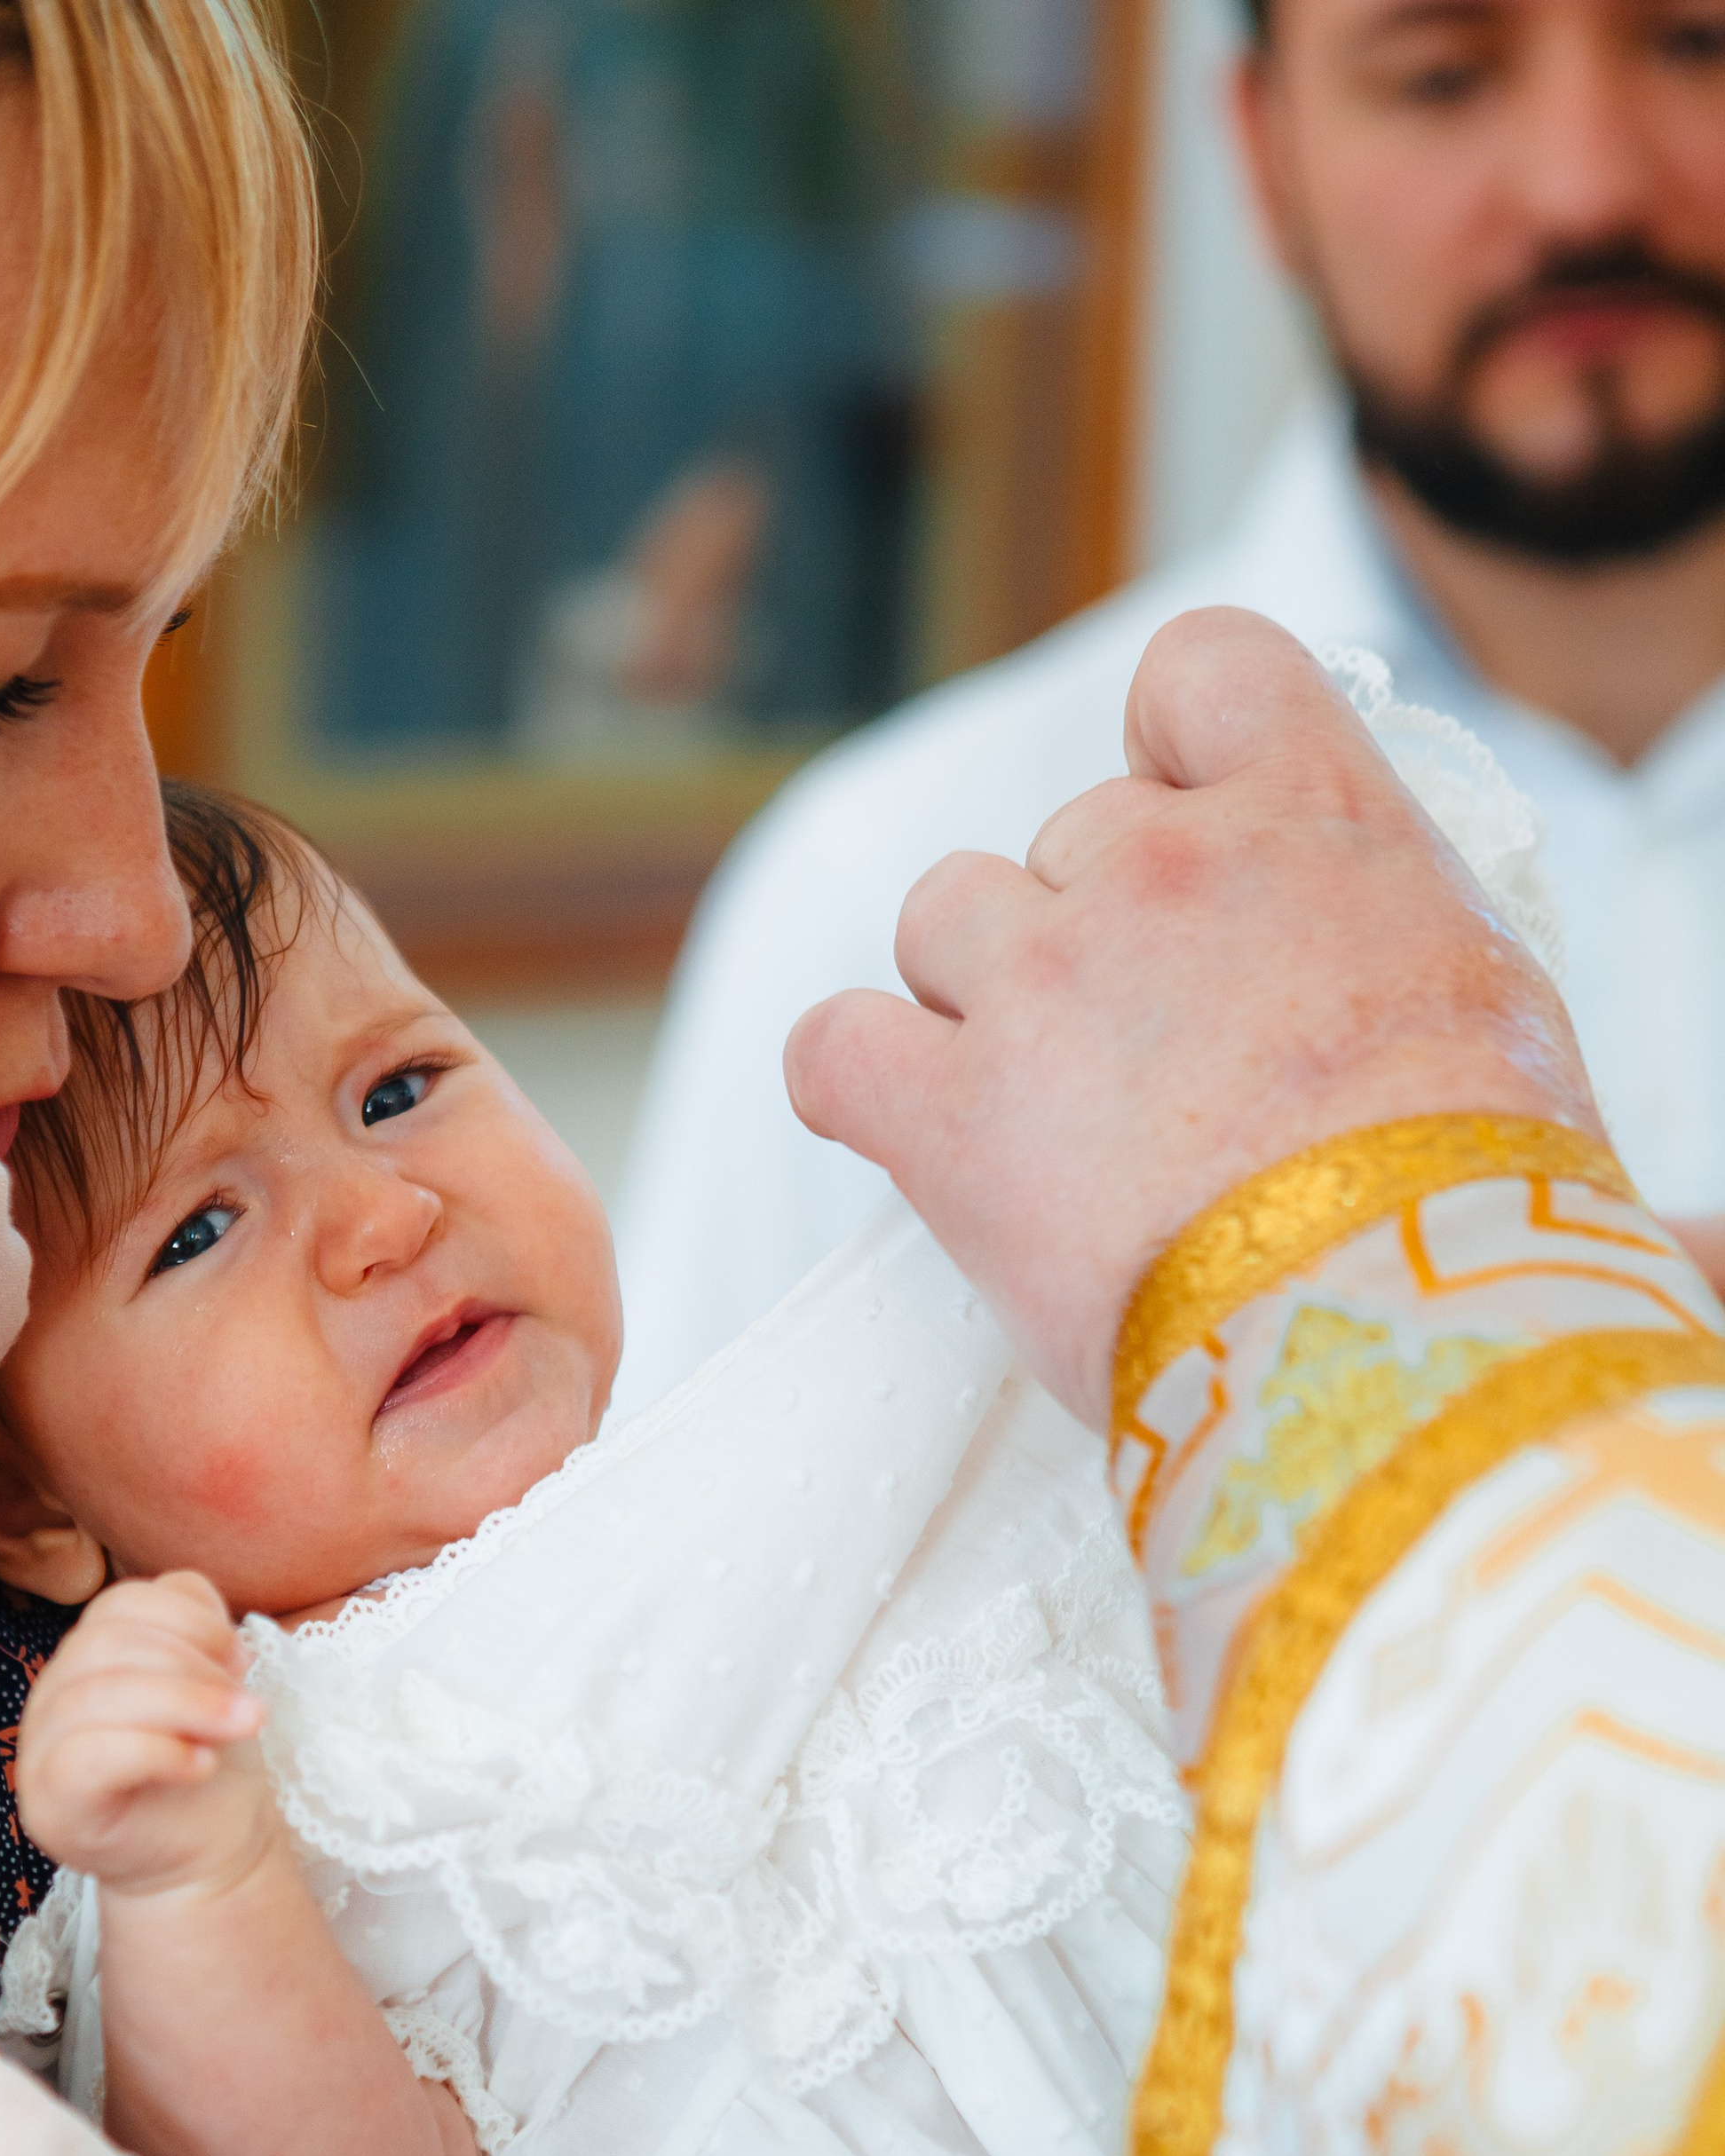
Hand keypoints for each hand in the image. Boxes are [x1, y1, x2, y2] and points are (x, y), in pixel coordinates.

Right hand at [14, 1572, 272, 1901]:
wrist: (205, 1861)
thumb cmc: (204, 1767)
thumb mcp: (211, 1684)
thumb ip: (194, 1634)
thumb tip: (203, 1622)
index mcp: (88, 1657)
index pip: (120, 1604)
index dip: (189, 1620)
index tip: (241, 1659)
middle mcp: (53, 1696)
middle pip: (106, 1643)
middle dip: (193, 1665)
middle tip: (250, 1705)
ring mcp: (41, 1752)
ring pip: (96, 1694)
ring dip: (187, 1703)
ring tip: (243, 1726)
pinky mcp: (50, 1805)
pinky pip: (88, 1757)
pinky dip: (156, 1751)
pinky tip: (201, 1765)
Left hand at [783, 608, 1600, 1425]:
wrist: (1403, 1326)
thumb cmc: (1475, 1198)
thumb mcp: (1482, 998)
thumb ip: (1379, 928)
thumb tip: (1348, 967)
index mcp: (1311, 814)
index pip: (1199, 671)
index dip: (1167, 750)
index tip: (1179, 828)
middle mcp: (1162, 866)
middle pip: (1067, 838)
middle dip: (1095, 935)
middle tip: (1157, 1072)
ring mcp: (1043, 981)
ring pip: (943, 919)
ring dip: (978, 997)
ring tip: (1054, 1119)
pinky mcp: (948, 1112)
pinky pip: (831, 1047)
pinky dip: (855, 1079)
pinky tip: (906, 1129)